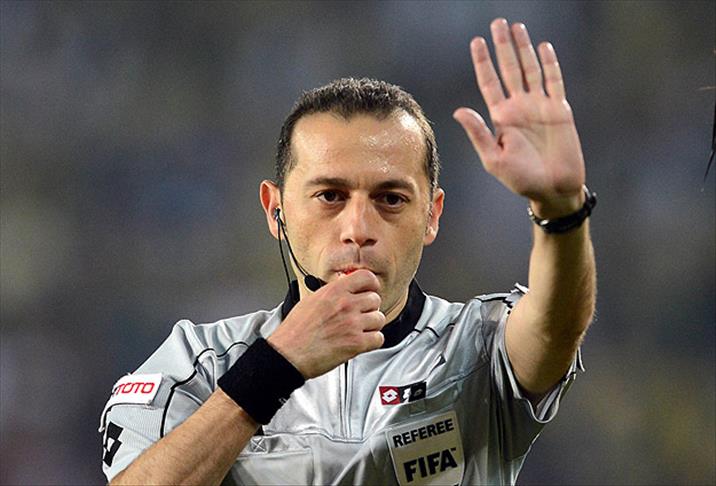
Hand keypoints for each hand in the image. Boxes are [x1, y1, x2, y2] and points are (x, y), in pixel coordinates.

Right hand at [268, 269, 385, 378]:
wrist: (288, 354)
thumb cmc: (295, 331)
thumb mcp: (311, 300)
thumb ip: (332, 292)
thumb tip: (344, 287)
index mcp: (334, 291)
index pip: (367, 277)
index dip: (371, 285)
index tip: (369, 290)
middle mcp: (346, 304)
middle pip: (375, 299)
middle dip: (369, 308)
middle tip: (359, 315)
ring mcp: (352, 324)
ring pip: (379, 319)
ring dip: (371, 326)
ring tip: (358, 330)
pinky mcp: (356, 343)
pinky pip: (378, 338)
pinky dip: (372, 342)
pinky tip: (360, 342)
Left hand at [454, 18, 585, 217]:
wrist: (553, 189)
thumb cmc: (521, 180)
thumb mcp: (493, 159)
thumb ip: (479, 133)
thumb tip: (459, 111)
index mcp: (501, 118)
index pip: (489, 83)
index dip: (483, 62)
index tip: (476, 42)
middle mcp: (519, 108)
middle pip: (509, 69)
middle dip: (502, 46)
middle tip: (497, 23)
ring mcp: (540, 107)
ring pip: (530, 69)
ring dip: (524, 48)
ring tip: (517, 27)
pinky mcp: (560, 111)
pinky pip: (554, 81)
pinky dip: (549, 64)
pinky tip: (543, 47)